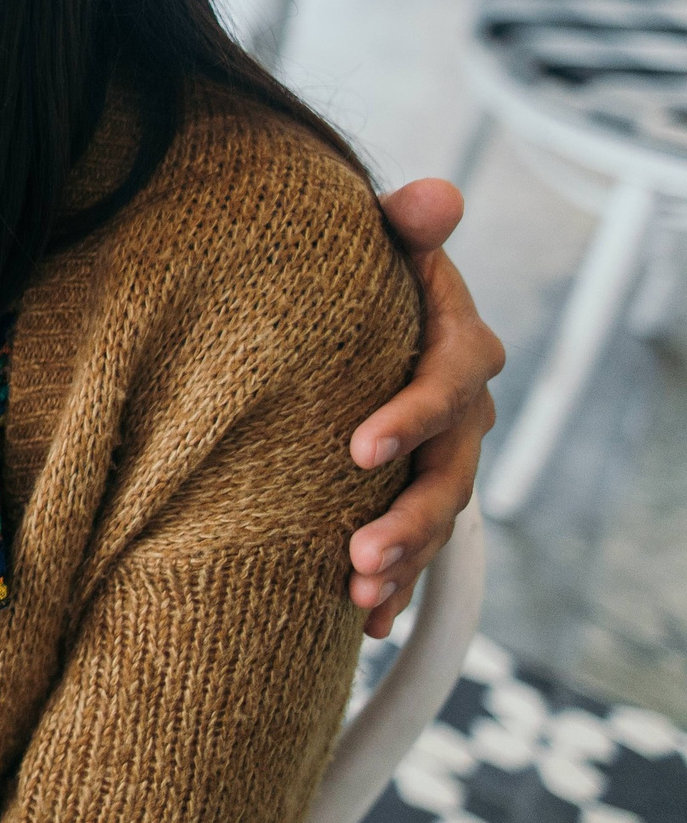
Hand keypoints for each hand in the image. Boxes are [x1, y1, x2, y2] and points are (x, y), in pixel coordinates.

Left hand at [347, 178, 503, 637]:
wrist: (365, 303)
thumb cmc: (372, 263)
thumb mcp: (386, 236)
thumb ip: (407, 221)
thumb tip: (433, 196)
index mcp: (460, 346)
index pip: (447, 384)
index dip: (411, 417)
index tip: (357, 447)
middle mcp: (465, 409)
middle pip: (449, 472)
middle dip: (409, 519)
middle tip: (358, 554)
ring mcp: (447, 456)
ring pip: (438, 519)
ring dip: (404, 563)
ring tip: (359, 594)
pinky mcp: (420, 488)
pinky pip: (420, 546)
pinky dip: (397, 587)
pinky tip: (364, 626)